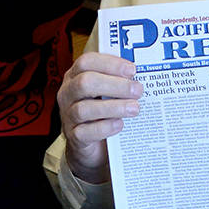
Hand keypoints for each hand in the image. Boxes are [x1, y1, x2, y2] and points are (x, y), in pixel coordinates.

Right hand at [57, 53, 142, 183]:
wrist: (91, 146)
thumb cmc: (102, 111)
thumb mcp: (107, 92)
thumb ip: (118, 81)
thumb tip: (140, 76)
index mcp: (75, 76)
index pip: (86, 62)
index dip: (110, 64)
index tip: (132, 70)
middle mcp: (67, 94)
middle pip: (85, 83)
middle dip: (115, 85)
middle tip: (138, 90)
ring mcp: (68, 116)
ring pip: (84, 109)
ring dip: (113, 107)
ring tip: (134, 108)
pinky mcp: (73, 137)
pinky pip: (85, 132)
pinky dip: (105, 127)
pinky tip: (120, 124)